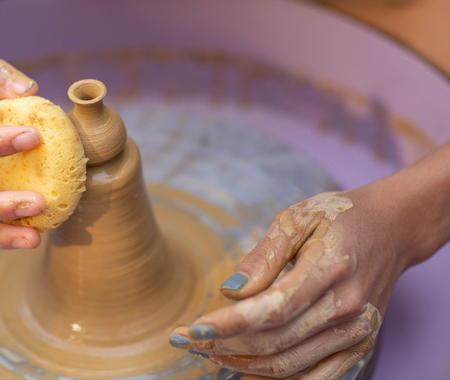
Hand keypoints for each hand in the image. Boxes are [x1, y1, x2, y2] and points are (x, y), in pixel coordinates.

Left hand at [169, 186, 410, 378]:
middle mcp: (347, 308)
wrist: (393, 227)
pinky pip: (317, 377)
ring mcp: (357, 332)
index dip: (226, 326)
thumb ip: (263, 257)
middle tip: (186, 341)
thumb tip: (228, 292)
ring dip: (244, 364)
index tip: (188, 330)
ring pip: (291, 365)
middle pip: (275, 342)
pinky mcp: (360, 345)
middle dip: (224, 346)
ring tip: (208, 353)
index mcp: (329, 270)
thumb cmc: (338, 216)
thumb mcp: (296, 219)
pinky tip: (246, 373)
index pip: (271, 310)